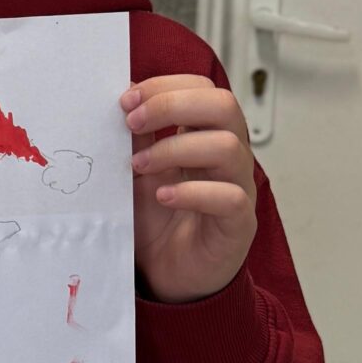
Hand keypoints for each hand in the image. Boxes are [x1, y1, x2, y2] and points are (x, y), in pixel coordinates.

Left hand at [120, 75, 258, 303]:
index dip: (165, 86)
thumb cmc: (158, 220)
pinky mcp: (238, 223)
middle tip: (131, 123)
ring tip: (139, 166)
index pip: (202, 89)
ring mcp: (238, 188)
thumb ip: (137, 136)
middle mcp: (229, 156)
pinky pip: (230, 197)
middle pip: (223, 106)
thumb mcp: (139, 170)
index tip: (125, 100)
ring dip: (175, 149)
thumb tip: (123, 96)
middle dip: (172, 106)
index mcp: (206, 135)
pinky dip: (192, 192)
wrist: (168, 275)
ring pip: (227, 147)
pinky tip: (163, 197)